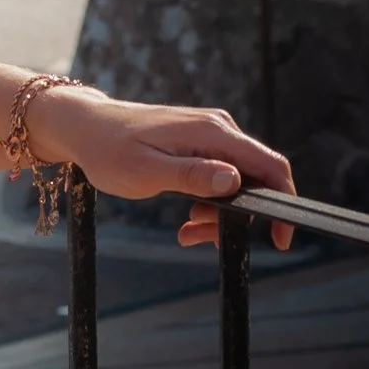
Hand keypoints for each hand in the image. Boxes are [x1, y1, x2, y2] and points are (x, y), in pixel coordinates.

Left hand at [29, 89, 296, 250]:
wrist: (85, 128)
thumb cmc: (110, 149)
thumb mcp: (146, 171)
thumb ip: (191, 176)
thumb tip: (234, 180)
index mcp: (212, 132)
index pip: (270, 165)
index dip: (283, 203)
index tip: (279, 240)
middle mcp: (218, 128)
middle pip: (256, 179)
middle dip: (238, 217)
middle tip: (202, 238)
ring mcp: (209, 134)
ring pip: (237, 183)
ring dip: (219, 215)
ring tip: (187, 232)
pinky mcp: (199, 143)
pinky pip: (220, 178)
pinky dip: (209, 203)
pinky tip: (187, 220)